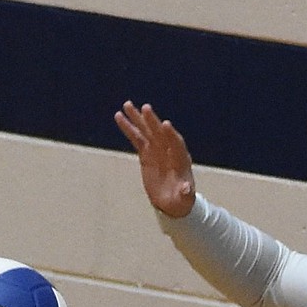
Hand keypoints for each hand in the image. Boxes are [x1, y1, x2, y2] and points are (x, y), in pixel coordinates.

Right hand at [114, 101, 195, 217]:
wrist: (172, 202)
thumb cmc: (180, 200)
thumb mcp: (184, 198)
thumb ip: (185, 193)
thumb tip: (187, 189)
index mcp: (181, 159)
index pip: (176, 143)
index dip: (171, 135)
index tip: (165, 124)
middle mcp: (169, 150)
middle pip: (160, 133)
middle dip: (152, 121)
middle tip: (145, 108)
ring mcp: (157, 149)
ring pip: (146, 131)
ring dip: (137, 118)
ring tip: (127, 104)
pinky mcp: (146, 152)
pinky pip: (136, 138)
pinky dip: (129, 128)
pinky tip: (119, 117)